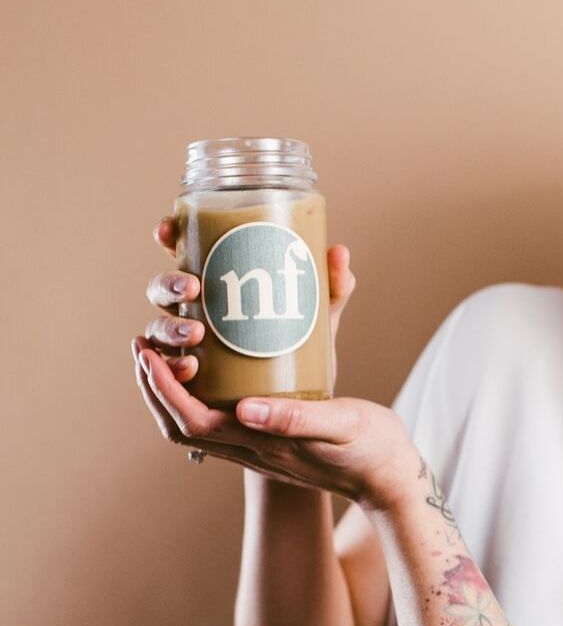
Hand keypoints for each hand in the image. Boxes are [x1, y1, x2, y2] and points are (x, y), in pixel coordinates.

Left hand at [131, 339, 419, 507]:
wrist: (390, 478)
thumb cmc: (372, 449)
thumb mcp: (343, 425)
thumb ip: (297, 419)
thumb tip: (246, 409)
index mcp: (265, 445)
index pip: (194, 421)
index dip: (164, 389)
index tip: (148, 353)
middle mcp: (254, 451)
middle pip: (181, 427)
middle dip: (154, 388)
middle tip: (143, 344)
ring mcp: (261, 450)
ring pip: (196, 427)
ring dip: (171, 393)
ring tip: (164, 353)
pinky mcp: (271, 442)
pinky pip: (218, 422)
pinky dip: (197, 396)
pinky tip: (209, 369)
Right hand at [142, 215, 354, 384]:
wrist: (316, 395)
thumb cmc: (310, 344)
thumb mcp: (323, 314)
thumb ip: (333, 286)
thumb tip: (338, 253)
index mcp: (219, 282)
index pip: (183, 251)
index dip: (168, 236)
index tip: (168, 230)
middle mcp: (198, 310)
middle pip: (162, 289)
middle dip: (169, 284)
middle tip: (193, 289)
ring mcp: (193, 344)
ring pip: (160, 330)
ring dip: (168, 328)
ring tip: (195, 334)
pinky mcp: (198, 380)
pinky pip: (170, 375)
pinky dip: (171, 371)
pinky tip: (188, 368)